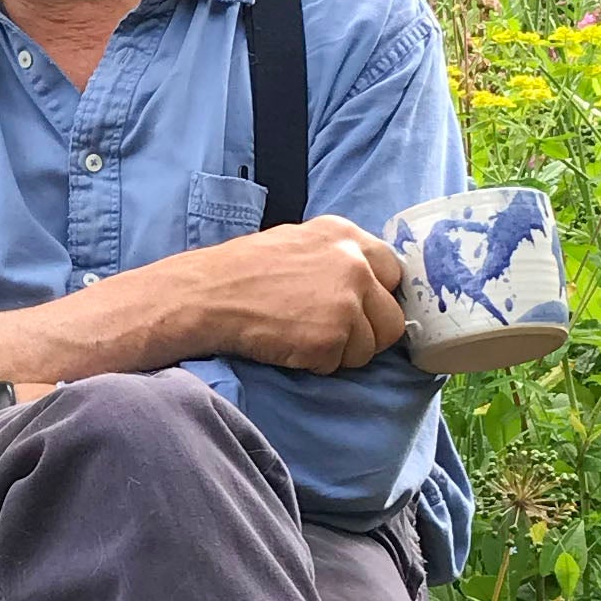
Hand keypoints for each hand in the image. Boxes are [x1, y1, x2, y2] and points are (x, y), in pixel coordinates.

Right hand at [190, 215, 406, 373]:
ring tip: (302, 336)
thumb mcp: (297, 243)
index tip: (359, 310)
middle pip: (392, 318)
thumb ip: (338, 258)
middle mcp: (354, 265)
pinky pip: (339, 364)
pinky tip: (288, 345)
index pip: (394, 272)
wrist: (207, 295)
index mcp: (345, 235)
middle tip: (330, 333)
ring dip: (341, 351)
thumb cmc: (242, 272)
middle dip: (366, 332)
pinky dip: (316, 363)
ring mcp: (345, 302)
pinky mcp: (331, 337)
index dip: (376, 297)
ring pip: (370, 347)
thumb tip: (367, 285)